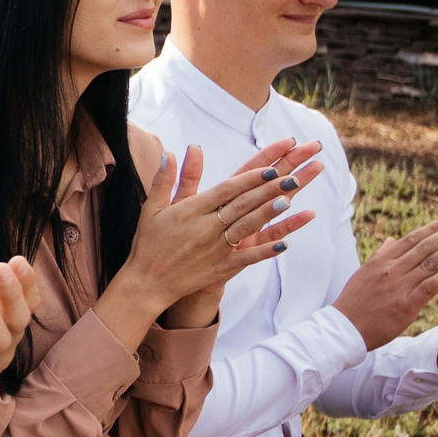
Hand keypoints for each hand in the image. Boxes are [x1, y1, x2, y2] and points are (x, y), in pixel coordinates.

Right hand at [116, 139, 323, 326]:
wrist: (146, 283)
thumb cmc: (148, 243)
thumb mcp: (152, 208)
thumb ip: (165, 180)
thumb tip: (170, 152)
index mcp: (191, 211)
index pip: (226, 190)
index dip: (249, 178)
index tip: (269, 167)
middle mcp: (205, 228)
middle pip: (241, 205)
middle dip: (267, 190)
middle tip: (291, 177)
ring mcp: (214, 249)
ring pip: (246, 227)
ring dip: (268, 213)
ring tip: (290, 199)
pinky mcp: (219, 269)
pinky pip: (245, 259)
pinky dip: (264, 252)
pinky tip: (284, 244)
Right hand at [334, 215, 437, 348]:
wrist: (343, 329)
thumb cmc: (354, 301)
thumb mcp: (363, 273)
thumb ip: (380, 255)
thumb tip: (391, 240)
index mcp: (381, 260)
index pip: (412, 239)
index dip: (433, 228)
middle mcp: (391, 270)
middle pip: (425, 247)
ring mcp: (399, 287)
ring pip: (430, 264)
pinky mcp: (405, 306)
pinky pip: (428, 288)